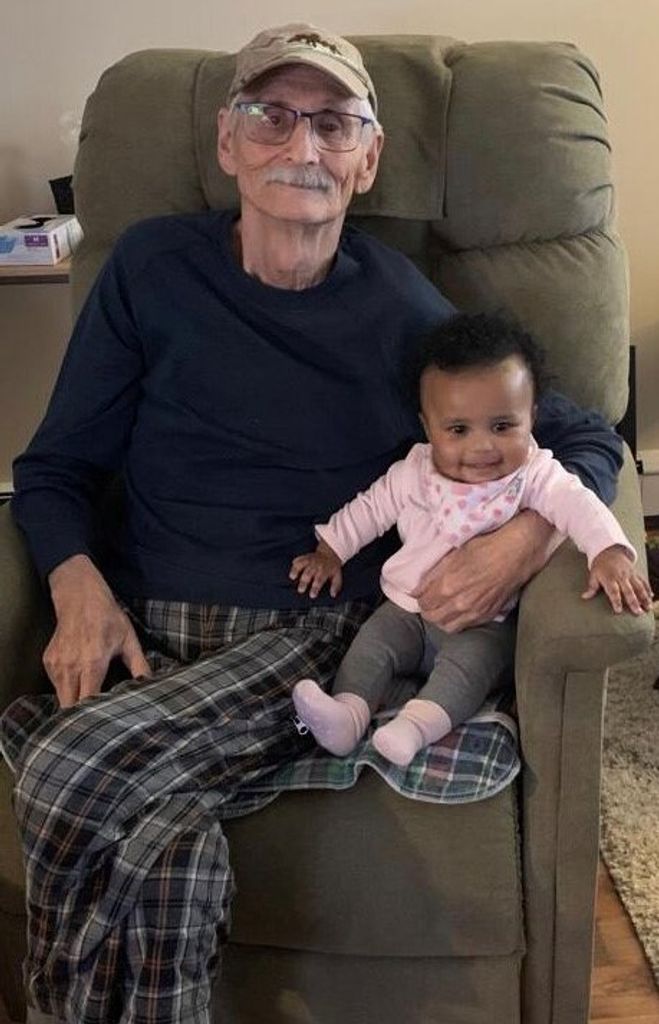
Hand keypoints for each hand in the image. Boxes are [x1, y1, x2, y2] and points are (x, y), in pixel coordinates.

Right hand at [45, 554, 151, 707]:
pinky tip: (80, 684)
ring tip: (89, 706)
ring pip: (61, 698)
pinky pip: (56, 685)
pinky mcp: (48, 662)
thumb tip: (150, 685)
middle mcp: (71, 666)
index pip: (89, 701)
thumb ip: (140, 665)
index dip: (96, 714)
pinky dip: (67, 689)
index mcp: (92, 662)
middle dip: (82, 716)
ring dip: (74, 704)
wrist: (79, 596)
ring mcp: (57, 664)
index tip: (107, 721)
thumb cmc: (107, 617)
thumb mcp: (129, 640)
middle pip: (70, 706)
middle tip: (96, 721)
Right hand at [289, 540, 342, 598]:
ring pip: (303, 564)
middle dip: (304, 582)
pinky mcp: (306, 557)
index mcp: (325, 571)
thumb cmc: (332, 567)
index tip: (312, 595)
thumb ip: (335, 586)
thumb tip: (333, 595)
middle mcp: (317, 565)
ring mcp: (311, 560)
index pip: (320, 580)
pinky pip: (300, 558)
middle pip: (309, 574)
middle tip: (300, 590)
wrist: (330, 553)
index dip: (315, 588)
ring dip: (297, 570)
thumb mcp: (337, 576)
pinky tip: (292, 565)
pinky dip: (295, 561)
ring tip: (292, 577)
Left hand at [415, 511, 556, 631]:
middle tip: (430, 600)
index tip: (422, 592)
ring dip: (441, 618)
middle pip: (432, 617)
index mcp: (449, 585)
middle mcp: (460, 602)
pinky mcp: (487, 614)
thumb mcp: (453, 555)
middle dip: (427, 609)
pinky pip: (464, 626)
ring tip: (442, 608)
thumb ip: (432, 575)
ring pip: (446, 626)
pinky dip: (457, 621)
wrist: (516, 552)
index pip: (422, 602)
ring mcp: (475, 611)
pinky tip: (458, 611)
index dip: (420, 597)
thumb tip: (416, 589)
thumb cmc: (486, 547)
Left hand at [582, 545, 652, 613]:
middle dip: (634, 602)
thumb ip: (591, 587)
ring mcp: (630, 574)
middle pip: (628, 590)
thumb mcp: (593, 575)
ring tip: (648, 608)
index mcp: (609, 578)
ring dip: (644, 597)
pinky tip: (651, 597)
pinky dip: (648, 589)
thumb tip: (584, 597)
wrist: (610, 551)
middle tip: (638, 612)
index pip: (613, 591)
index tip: (618, 611)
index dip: (616, 601)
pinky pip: (643, 581)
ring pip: (639, 587)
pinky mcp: (636, 573)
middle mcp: (621, 576)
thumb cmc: (600, 566)